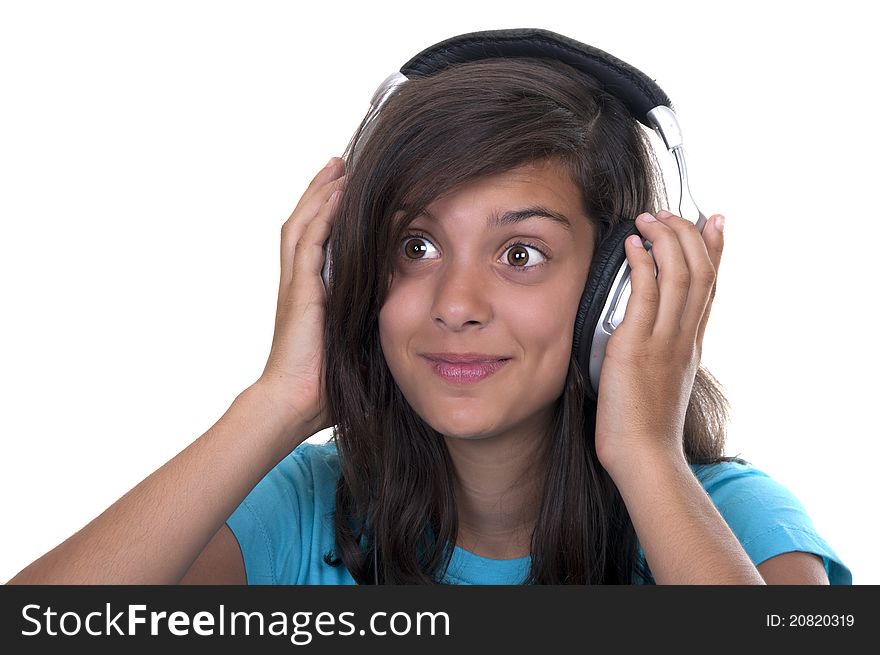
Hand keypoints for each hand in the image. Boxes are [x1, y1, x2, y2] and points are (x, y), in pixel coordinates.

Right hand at [253, 157, 345, 435]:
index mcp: (310, 292)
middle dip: (321, 191)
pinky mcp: (300, 293)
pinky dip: (321, 217)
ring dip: (320, 193)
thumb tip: (405, 315)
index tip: (347, 189)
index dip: (328, 211)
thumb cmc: (324, 385)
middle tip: (340, 163)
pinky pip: (308, 244)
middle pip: (305, 222)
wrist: (294, 404)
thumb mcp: (353, 343)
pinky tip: (336, 196)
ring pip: (303, 224)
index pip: (316, 239)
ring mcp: (295, 285)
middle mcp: (298, 282)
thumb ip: (368, 321)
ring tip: (337, 167)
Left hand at [594, 210, 724, 479]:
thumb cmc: (645, 426)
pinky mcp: (636, 347)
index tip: (714, 220)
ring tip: (649, 219)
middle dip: (687, 234)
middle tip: (670, 213)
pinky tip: (633, 246)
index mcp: (691, 344)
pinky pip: (645, 296)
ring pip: (679, 276)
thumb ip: (662, 351)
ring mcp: (663, 341)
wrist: (645, 457)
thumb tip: (648, 332)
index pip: (710, 286)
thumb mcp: (664, 381)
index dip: (715, 249)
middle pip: (701, 272)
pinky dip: (641, 265)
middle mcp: (684, 338)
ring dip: (665, 240)